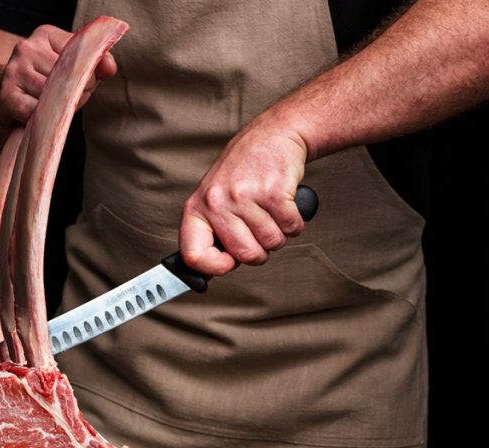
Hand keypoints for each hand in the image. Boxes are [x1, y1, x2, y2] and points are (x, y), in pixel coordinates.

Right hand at [0, 25, 117, 127]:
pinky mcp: (6, 95)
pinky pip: (37, 111)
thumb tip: (109, 66)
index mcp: (45, 35)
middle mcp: (26, 47)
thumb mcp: (71, 72)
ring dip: (60, 109)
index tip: (83, 85)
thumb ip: (95, 66)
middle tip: (67, 102)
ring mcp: (13, 70)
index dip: (89, 75)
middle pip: (67, 75)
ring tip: (52, 109)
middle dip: (76, 94)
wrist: (4, 109)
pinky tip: (38, 116)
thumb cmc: (44, 89)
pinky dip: (43, 119)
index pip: (80, 54)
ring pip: (53, 95)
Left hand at [179, 115, 309, 275]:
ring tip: (270, 210)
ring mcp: (245, 196)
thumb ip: (213, 231)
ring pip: (272, 243)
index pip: (193, 255)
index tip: (228, 263)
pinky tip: (284, 203)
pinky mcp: (274, 192)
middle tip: (259, 230)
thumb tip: (211, 271)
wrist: (273, 135)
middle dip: (260, 251)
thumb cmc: (244, 171)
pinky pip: (291, 228)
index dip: (214, 268)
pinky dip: (294, 222)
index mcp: (197, 207)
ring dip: (279, 233)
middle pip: (245, 255)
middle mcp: (217, 202)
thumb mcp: (215, 197)